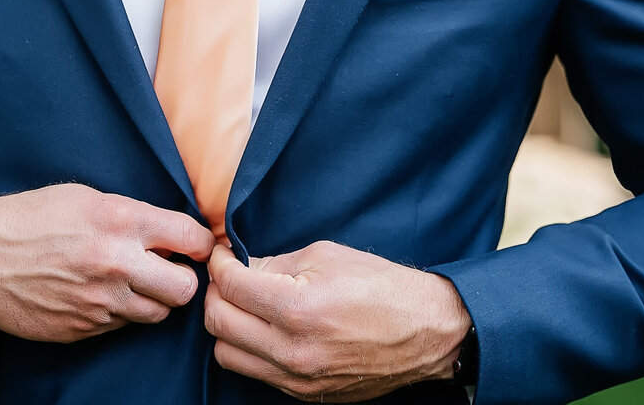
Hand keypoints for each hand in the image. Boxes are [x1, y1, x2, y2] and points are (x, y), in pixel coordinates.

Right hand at [0, 183, 214, 342]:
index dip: (201, 243)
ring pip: (157, 314)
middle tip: (168, 269)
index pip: (193, 239)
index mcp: (121, 222)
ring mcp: (100, 303)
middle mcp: (116, 264)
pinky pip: (121, 326)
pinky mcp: (83, 329)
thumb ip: (133, 216)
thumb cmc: (30, 217)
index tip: (195, 245)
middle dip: (183, 278)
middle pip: (185, 288)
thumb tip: (170, 235)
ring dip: (152, 299)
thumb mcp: (86, 197)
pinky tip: (98, 294)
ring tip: (131, 282)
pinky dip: (119, 312)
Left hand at [205, 241, 470, 401]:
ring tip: (245, 304)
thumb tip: (238, 265)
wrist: (427, 332)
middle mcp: (293, 350)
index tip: (222, 253)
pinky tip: (265, 327)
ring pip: (227, 354)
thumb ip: (275, 263)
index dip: (219, 263)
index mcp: (298, 309)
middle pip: (218, 323)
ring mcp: (298, 379)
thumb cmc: (381, 287)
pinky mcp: (305, 395)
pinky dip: (249, 348)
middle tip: (229, 276)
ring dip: (227, 325)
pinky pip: (255, 373)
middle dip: (216, 293)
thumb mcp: (326, 256)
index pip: (229, 286)